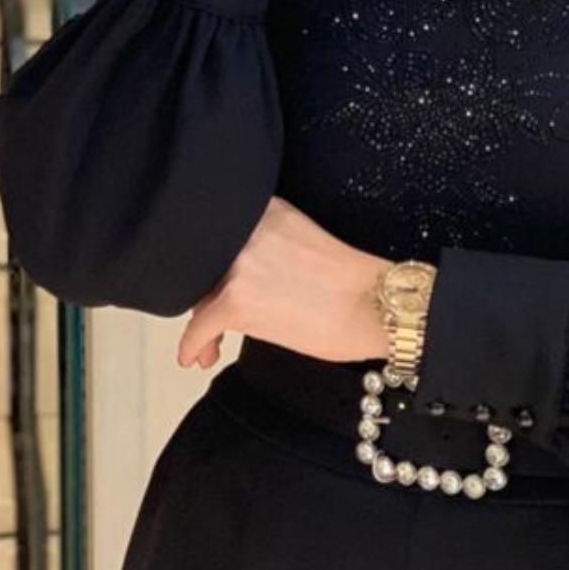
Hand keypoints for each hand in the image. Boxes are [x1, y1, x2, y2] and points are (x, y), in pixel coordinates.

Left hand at [175, 195, 394, 369]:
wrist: (376, 307)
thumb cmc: (353, 285)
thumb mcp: (303, 244)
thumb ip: (266, 250)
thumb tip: (239, 279)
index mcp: (268, 212)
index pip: (222, 239)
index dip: (214, 268)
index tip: (215, 286)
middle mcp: (249, 230)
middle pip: (207, 267)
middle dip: (205, 297)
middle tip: (210, 318)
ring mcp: (240, 264)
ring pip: (199, 296)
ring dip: (201, 324)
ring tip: (209, 346)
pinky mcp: (236, 301)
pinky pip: (198, 327)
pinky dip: (192, 346)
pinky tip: (194, 357)